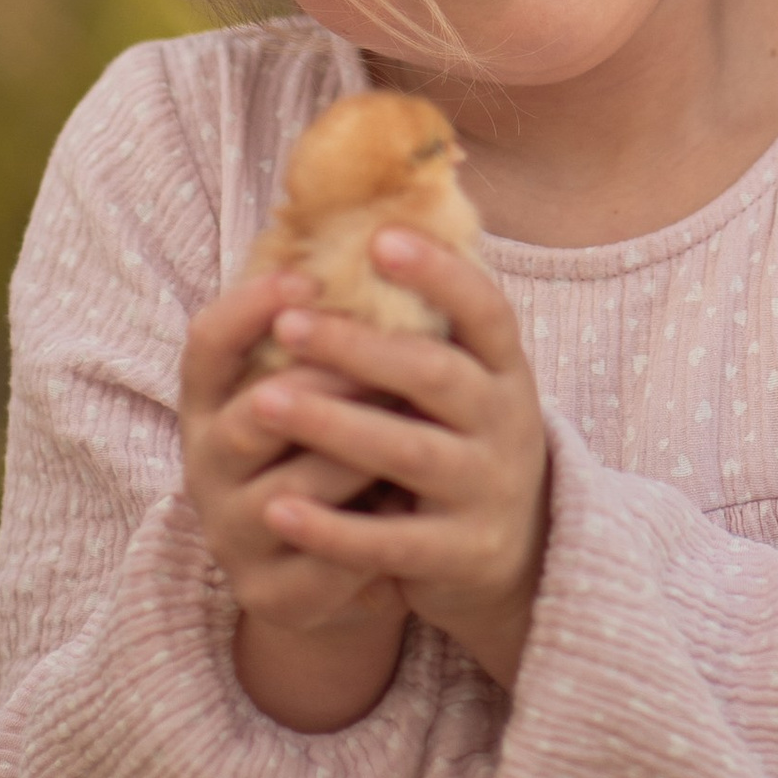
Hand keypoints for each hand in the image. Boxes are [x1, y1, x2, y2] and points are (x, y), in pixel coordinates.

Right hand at [180, 269, 406, 731]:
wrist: (333, 567)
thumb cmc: (337, 445)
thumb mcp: (322, 384)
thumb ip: (335, 323)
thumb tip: (391, 220)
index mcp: (210, 403)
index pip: (205, 343)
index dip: (250, 308)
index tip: (308, 276)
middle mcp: (206, 466)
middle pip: (253, 415)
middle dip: (328, 384)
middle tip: (388, 359)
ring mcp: (231, 535)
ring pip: (295, 490)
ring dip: (358, 458)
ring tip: (411, 430)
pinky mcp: (269, 595)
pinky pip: (324, 563)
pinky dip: (369, 534)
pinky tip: (407, 508)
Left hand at [242, 235, 551, 697]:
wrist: (514, 551)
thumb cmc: (462, 437)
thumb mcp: (469, 379)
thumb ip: (431, 325)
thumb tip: (371, 224)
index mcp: (505, 368)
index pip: (485, 308)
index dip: (438, 272)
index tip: (378, 238)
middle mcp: (506, 421)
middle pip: (433, 374)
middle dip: (358, 347)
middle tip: (290, 323)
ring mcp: (486, 488)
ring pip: (406, 452)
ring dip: (333, 424)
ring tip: (263, 403)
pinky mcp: (460, 553)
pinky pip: (388, 540)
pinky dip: (331, 528)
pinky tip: (277, 510)